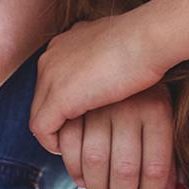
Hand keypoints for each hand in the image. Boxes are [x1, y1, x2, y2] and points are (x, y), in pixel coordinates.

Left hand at [30, 9, 169, 152]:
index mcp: (65, 44)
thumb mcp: (117, 49)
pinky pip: (42, 129)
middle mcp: (51, 57)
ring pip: (39, 114)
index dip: (67, 101)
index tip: (84, 117)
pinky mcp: (58, 97)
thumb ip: (103, 60)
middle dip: (58, 119)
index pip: (53, 79)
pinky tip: (73, 149)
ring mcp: (51, 76)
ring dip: (56, 133)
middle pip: (43, 97)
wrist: (148, 39)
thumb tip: (112, 75)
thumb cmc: (145, 43)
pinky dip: (53, 143)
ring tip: (75, 147)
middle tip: (78, 137)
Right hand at [56, 88, 174, 188]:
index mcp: (157, 110)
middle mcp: (129, 106)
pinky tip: (82, 181)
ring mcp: (100, 101)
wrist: (131, 35)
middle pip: (126, 169)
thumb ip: (164, 167)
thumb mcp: (165, 119)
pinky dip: (74, 166)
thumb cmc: (151, 86)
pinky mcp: (74, 95)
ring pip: (97, 160)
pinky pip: (70, 141)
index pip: (155, 167)